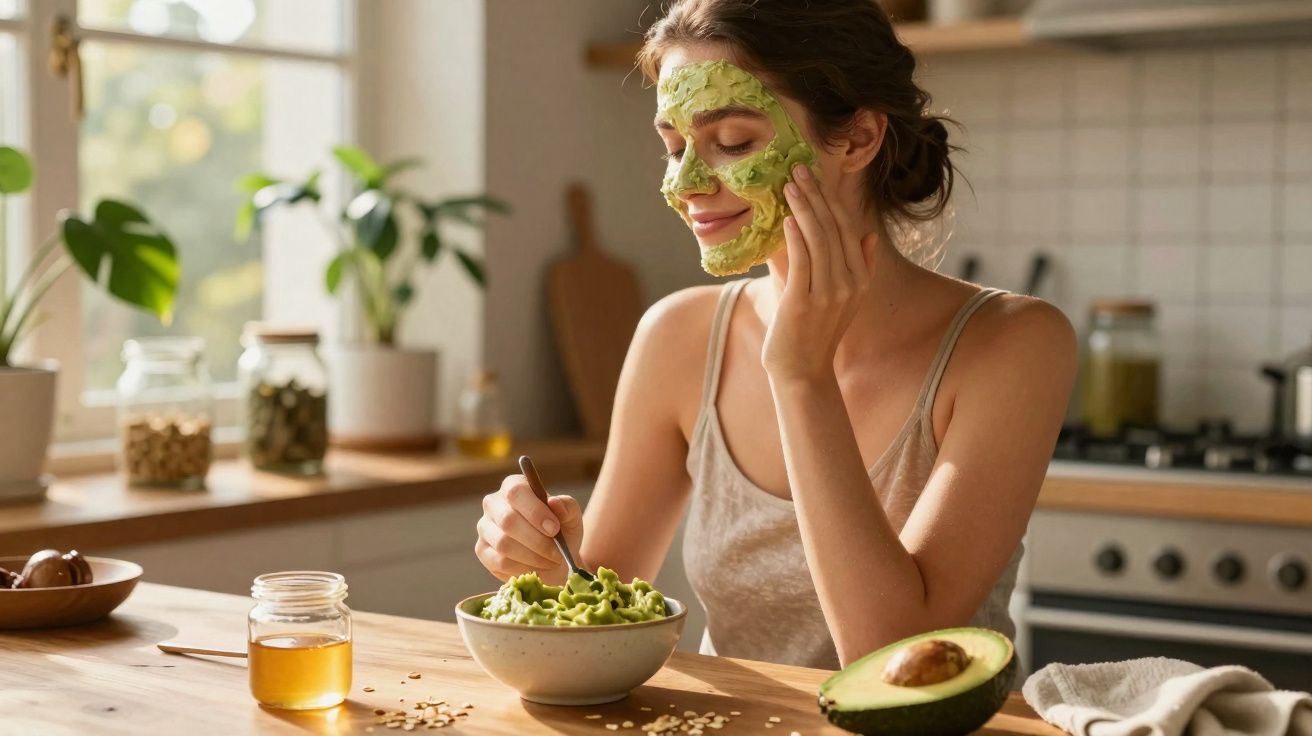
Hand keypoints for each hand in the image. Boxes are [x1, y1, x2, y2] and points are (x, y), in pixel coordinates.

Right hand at [474, 474, 583, 580]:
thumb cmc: (561, 531)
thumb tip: (554, 502)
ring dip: (533, 557)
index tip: (554, 529)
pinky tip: (537, 568)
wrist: (555, 558)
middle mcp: (493, 503)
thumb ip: (566, 507)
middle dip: (537, 540)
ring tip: (551, 561)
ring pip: (503, 544)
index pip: (516, 492)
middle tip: (557, 553)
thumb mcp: (571, 517)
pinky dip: (523, 568)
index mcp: (514, 486)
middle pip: (507, 520)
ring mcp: (485, 527)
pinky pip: (500, 562)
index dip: (535, 512)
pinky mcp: (482, 550)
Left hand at [761, 164, 878, 381]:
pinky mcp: (805, 302)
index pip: (847, 228)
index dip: (830, 199)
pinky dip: (796, 237)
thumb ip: (859, 266)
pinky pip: (803, 261)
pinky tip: (788, 218)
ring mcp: (829, 294)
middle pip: (833, 228)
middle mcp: (850, 284)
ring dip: (804, 208)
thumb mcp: (844, 298)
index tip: (814, 176)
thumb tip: (868, 235)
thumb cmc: (815, 332)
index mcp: (860, 279)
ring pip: (819, 239)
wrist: (802, 372)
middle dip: (816, 195)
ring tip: (790, 185)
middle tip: (799, 169)